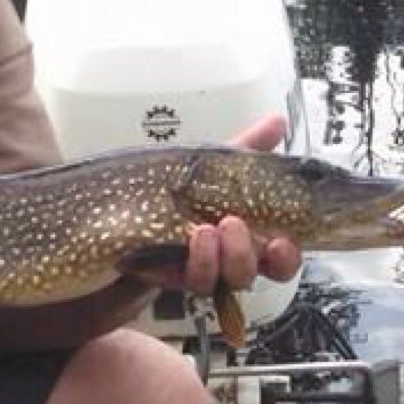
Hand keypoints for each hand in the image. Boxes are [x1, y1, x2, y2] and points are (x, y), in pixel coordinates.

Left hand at [181, 114, 302, 294]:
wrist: (118, 209)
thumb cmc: (168, 193)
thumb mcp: (209, 167)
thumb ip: (246, 148)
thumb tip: (277, 122)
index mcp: (239, 236)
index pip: (274, 259)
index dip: (285, 258)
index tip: (284, 242)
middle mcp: (218, 259)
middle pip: (250, 276)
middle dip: (254, 259)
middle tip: (246, 230)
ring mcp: (190, 269)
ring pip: (219, 281)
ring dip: (224, 257)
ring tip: (212, 229)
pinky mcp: (163, 275)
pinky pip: (186, 279)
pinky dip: (195, 259)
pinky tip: (192, 238)